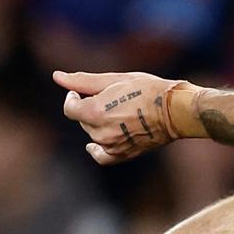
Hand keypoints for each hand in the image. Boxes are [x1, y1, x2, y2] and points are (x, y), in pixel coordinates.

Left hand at [53, 70, 204, 164]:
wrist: (176, 110)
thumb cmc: (148, 89)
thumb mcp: (115, 80)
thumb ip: (83, 81)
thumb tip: (57, 77)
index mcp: (95, 111)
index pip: (70, 107)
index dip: (73, 97)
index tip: (80, 92)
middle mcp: (100, 132)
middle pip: (82, 119)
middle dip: (89, 108)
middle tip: (110, 97)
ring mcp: (111, 146)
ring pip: (92, 134)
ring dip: (98, 123)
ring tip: (119, 110)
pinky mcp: (122, 154)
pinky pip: (101, 156)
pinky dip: (95, 150)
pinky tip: (93, 144)